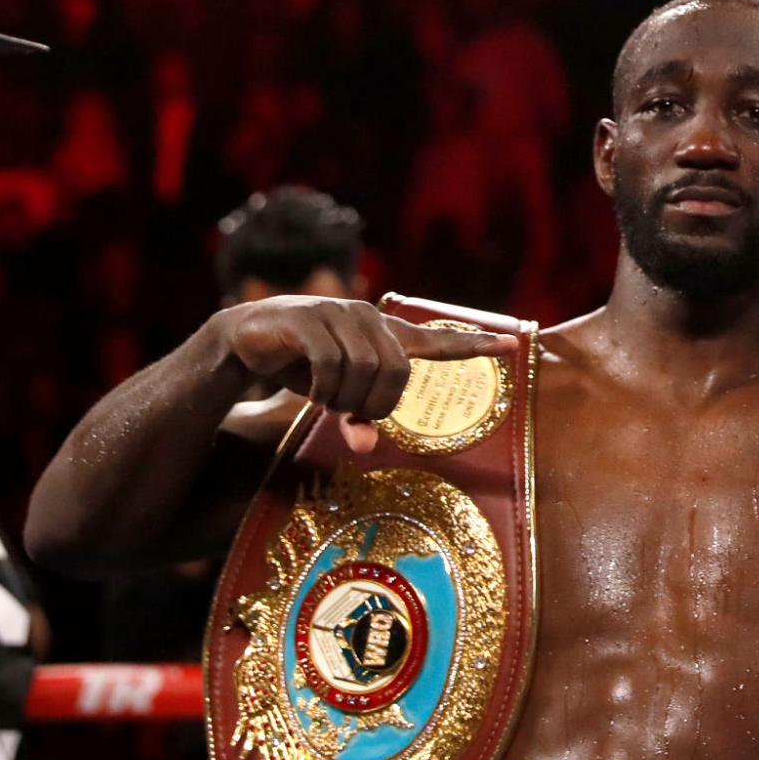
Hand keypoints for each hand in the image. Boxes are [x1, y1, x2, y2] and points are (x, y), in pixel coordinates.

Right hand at [212, 297, 517, 451]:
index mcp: (385, 334)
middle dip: (375, 403)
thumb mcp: (335, 396)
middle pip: (398, 371)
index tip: (514, 345)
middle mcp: (368, 318)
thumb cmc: (301, 366)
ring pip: (365, 369)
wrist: (244, 338)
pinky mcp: (308, 318)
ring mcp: (339, 313)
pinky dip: (323, 387)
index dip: (474, 344)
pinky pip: (331, 363)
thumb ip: (358, 416)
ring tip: (325, 400)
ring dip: (344, 397)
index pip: (438, 339)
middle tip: (349, 412)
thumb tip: (366, 446)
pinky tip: (311, 392)